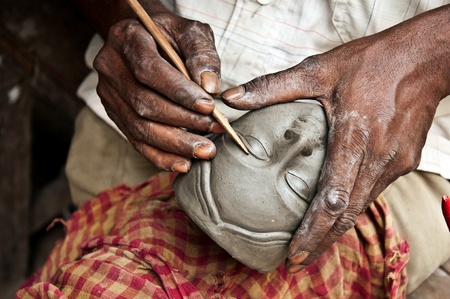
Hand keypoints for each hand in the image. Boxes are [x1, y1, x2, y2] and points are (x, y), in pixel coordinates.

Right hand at [92, 5, 222, 171]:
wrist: (143, 38)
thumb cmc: (170, 34)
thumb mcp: (190, 31)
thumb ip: (201, 54)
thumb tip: (210, 87)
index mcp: (126, 39)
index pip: (149, 70)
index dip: (179, 92)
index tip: (209, 106)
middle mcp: (110, 67)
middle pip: (143, 103)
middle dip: (182, 121)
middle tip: (214, 130)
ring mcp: (109, 94)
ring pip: (139, 127)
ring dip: (175, 144)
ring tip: (205, 150)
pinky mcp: (115, 114)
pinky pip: (136, 141)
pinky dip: (160, 156)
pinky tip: (183, 164)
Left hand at [221, 6, 449, 271]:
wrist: (426, 57)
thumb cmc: (373, 62)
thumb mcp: (319, 70)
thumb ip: (273, 87)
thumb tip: (232, 98)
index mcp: (355, 138)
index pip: (332, 199)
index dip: (312, 231)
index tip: (293, 253)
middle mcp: (379, 158)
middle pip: (348, 215)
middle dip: (321, 242)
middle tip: (296, 261)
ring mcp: (395, 163)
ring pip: (362, 207)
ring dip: (337, 230)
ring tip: (311, 245)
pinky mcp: (404, 162)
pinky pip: (374, 192)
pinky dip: (353, 209)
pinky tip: (337, 215)